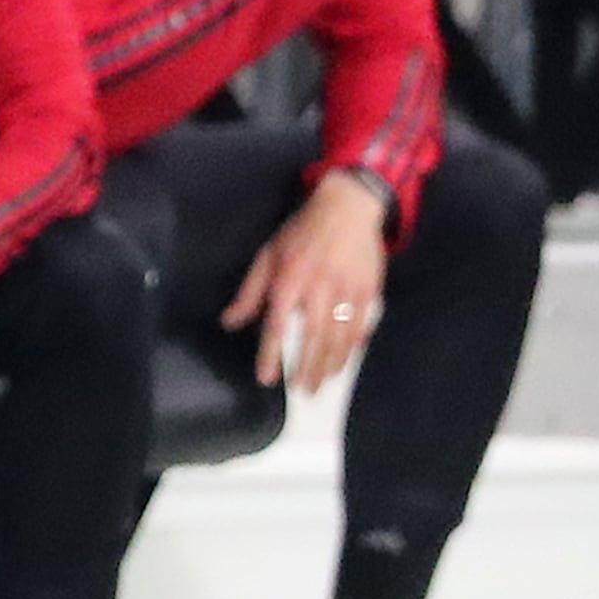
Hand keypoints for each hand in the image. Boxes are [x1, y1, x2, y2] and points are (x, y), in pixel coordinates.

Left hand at [222, 171, 389, 394]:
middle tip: (302, 392)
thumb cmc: (300, 232)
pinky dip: (354, 345)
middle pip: (312, 337)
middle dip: (307, 368)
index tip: (267, 379)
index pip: (276, 325)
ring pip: (339, 336)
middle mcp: (318, 289)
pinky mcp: (369, 289)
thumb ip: (250, 292)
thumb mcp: (267, 256)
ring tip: (322, 384)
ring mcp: (347, 290)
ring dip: (331, 363)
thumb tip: (229, 322)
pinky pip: (361, 323)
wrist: (348, 207)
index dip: (270, 354)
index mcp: (289, 280)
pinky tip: (346, 360)